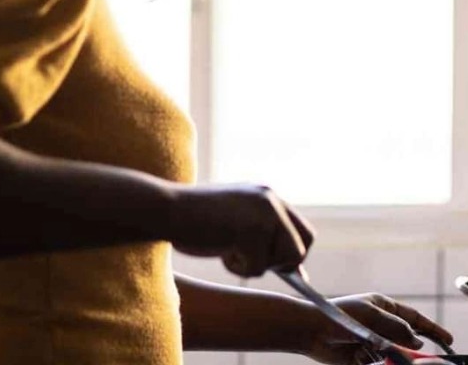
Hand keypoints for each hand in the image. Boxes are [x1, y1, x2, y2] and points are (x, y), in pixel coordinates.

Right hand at [167, 183, 314, 276]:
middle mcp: (271, 200)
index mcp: (267, 195)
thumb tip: (297, 271)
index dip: (294, 253)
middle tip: (251, 261)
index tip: (281, 269)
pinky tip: (220, 250)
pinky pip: (258, 267)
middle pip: (302, 246)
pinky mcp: (253, 230)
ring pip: (283, 259)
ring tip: (228, 250)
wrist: (165, 208)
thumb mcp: (235, 225)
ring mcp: (264, 213)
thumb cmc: (193, 220)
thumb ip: (264, 239)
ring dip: (255, 265)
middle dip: (283, 263)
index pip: (302, 230)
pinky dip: (238, 268)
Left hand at [303, 293, 453, 364]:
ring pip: (393, 355)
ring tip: (366, 348)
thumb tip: (418, 341)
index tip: (448, 341)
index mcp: (385, 308)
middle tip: (420, 358)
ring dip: (385, 355)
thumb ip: (398, 327)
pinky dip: (370, 361)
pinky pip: (378, 364)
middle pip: (407, 341)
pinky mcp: (363, 357)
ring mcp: (373, 342)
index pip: (415, 319)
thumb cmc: (340, 315)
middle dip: (410, 350)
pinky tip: (356, 354)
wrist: (311, 330)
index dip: (433, 330)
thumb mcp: (372, 315)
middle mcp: (381, 326)